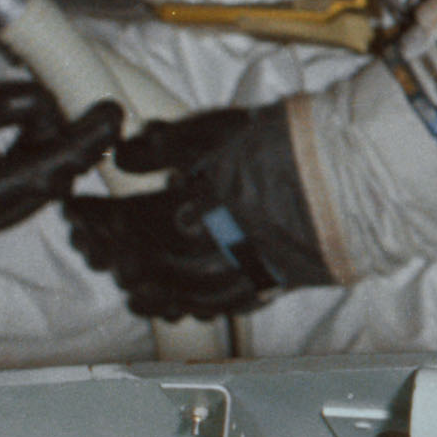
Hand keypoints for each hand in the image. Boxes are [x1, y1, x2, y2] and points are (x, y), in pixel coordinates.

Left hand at [64, 103, 332, 320]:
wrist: (359, 176)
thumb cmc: (293, 145)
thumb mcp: (222, 130)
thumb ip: (167, 145)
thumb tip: (123, 153)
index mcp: (194, 206)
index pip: (128, 219)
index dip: (97, 217)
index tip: (76, 210)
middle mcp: (211, 247)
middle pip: (146, 260)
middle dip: (111, 252)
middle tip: (89, 244)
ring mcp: (240, 270)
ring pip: (177, 292)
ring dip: (145, 287)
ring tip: (127, 284)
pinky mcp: (269, 283)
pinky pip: (219, 306)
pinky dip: (192, 306)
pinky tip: (179, 304)